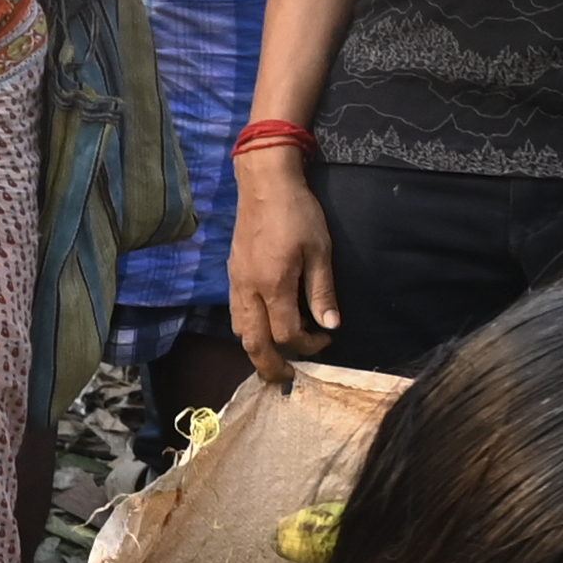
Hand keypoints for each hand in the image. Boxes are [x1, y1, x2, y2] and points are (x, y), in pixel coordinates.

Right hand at [227, 151, 337, 379]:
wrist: (264, 184)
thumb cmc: (298, 213)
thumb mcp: (320, 250)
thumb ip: (322, 291)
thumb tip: (330, 325)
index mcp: (273, 285)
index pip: (287, 333)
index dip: (308, 345)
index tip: (326, 340)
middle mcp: (249, 290)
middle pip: (253, 343)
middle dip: (270, 366)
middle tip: (287, 378)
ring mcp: (236, 283)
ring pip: (240, 331)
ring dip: (256, 350)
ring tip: (275, 357)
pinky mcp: (232, 275)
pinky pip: (236, 314)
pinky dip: (249, 330)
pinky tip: (263, 326)